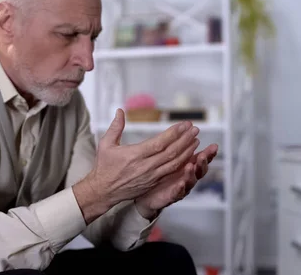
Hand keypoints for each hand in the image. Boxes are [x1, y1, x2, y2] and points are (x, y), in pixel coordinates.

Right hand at [73, 109, 199, 223]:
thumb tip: (120, 110)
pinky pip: (171, 173)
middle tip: (195, 129)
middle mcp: (145, 166)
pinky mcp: (154, 182)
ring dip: (187, 151)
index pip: (160, 143)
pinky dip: (182, 164)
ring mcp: (151, 176)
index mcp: (134, 155)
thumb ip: (115, 127)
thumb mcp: (106, 144)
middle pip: (171, 152)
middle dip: (185, 140)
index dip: (174, 133)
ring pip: (174, 163)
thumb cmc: (105, 166)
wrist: (104, 191)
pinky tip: (189, 156)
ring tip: (195, 140)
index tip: (184, 124)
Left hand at [134, 143, 218, 218]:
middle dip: (203, 162)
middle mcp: (187, 177)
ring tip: (191, 166)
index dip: (209, 153)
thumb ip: (175, 145)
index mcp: (187, 165)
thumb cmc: (159, 174)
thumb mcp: (167, 157)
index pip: (201, 158)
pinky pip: (176, 193)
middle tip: (203, 155)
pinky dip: (179, 189)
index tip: (214, 146)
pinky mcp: (170, 196)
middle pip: (199, 170)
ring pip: (190, 181)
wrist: (147, 194)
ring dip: (191, 174)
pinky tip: (180, 183)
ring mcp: (180, 187)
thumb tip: (183, 127)